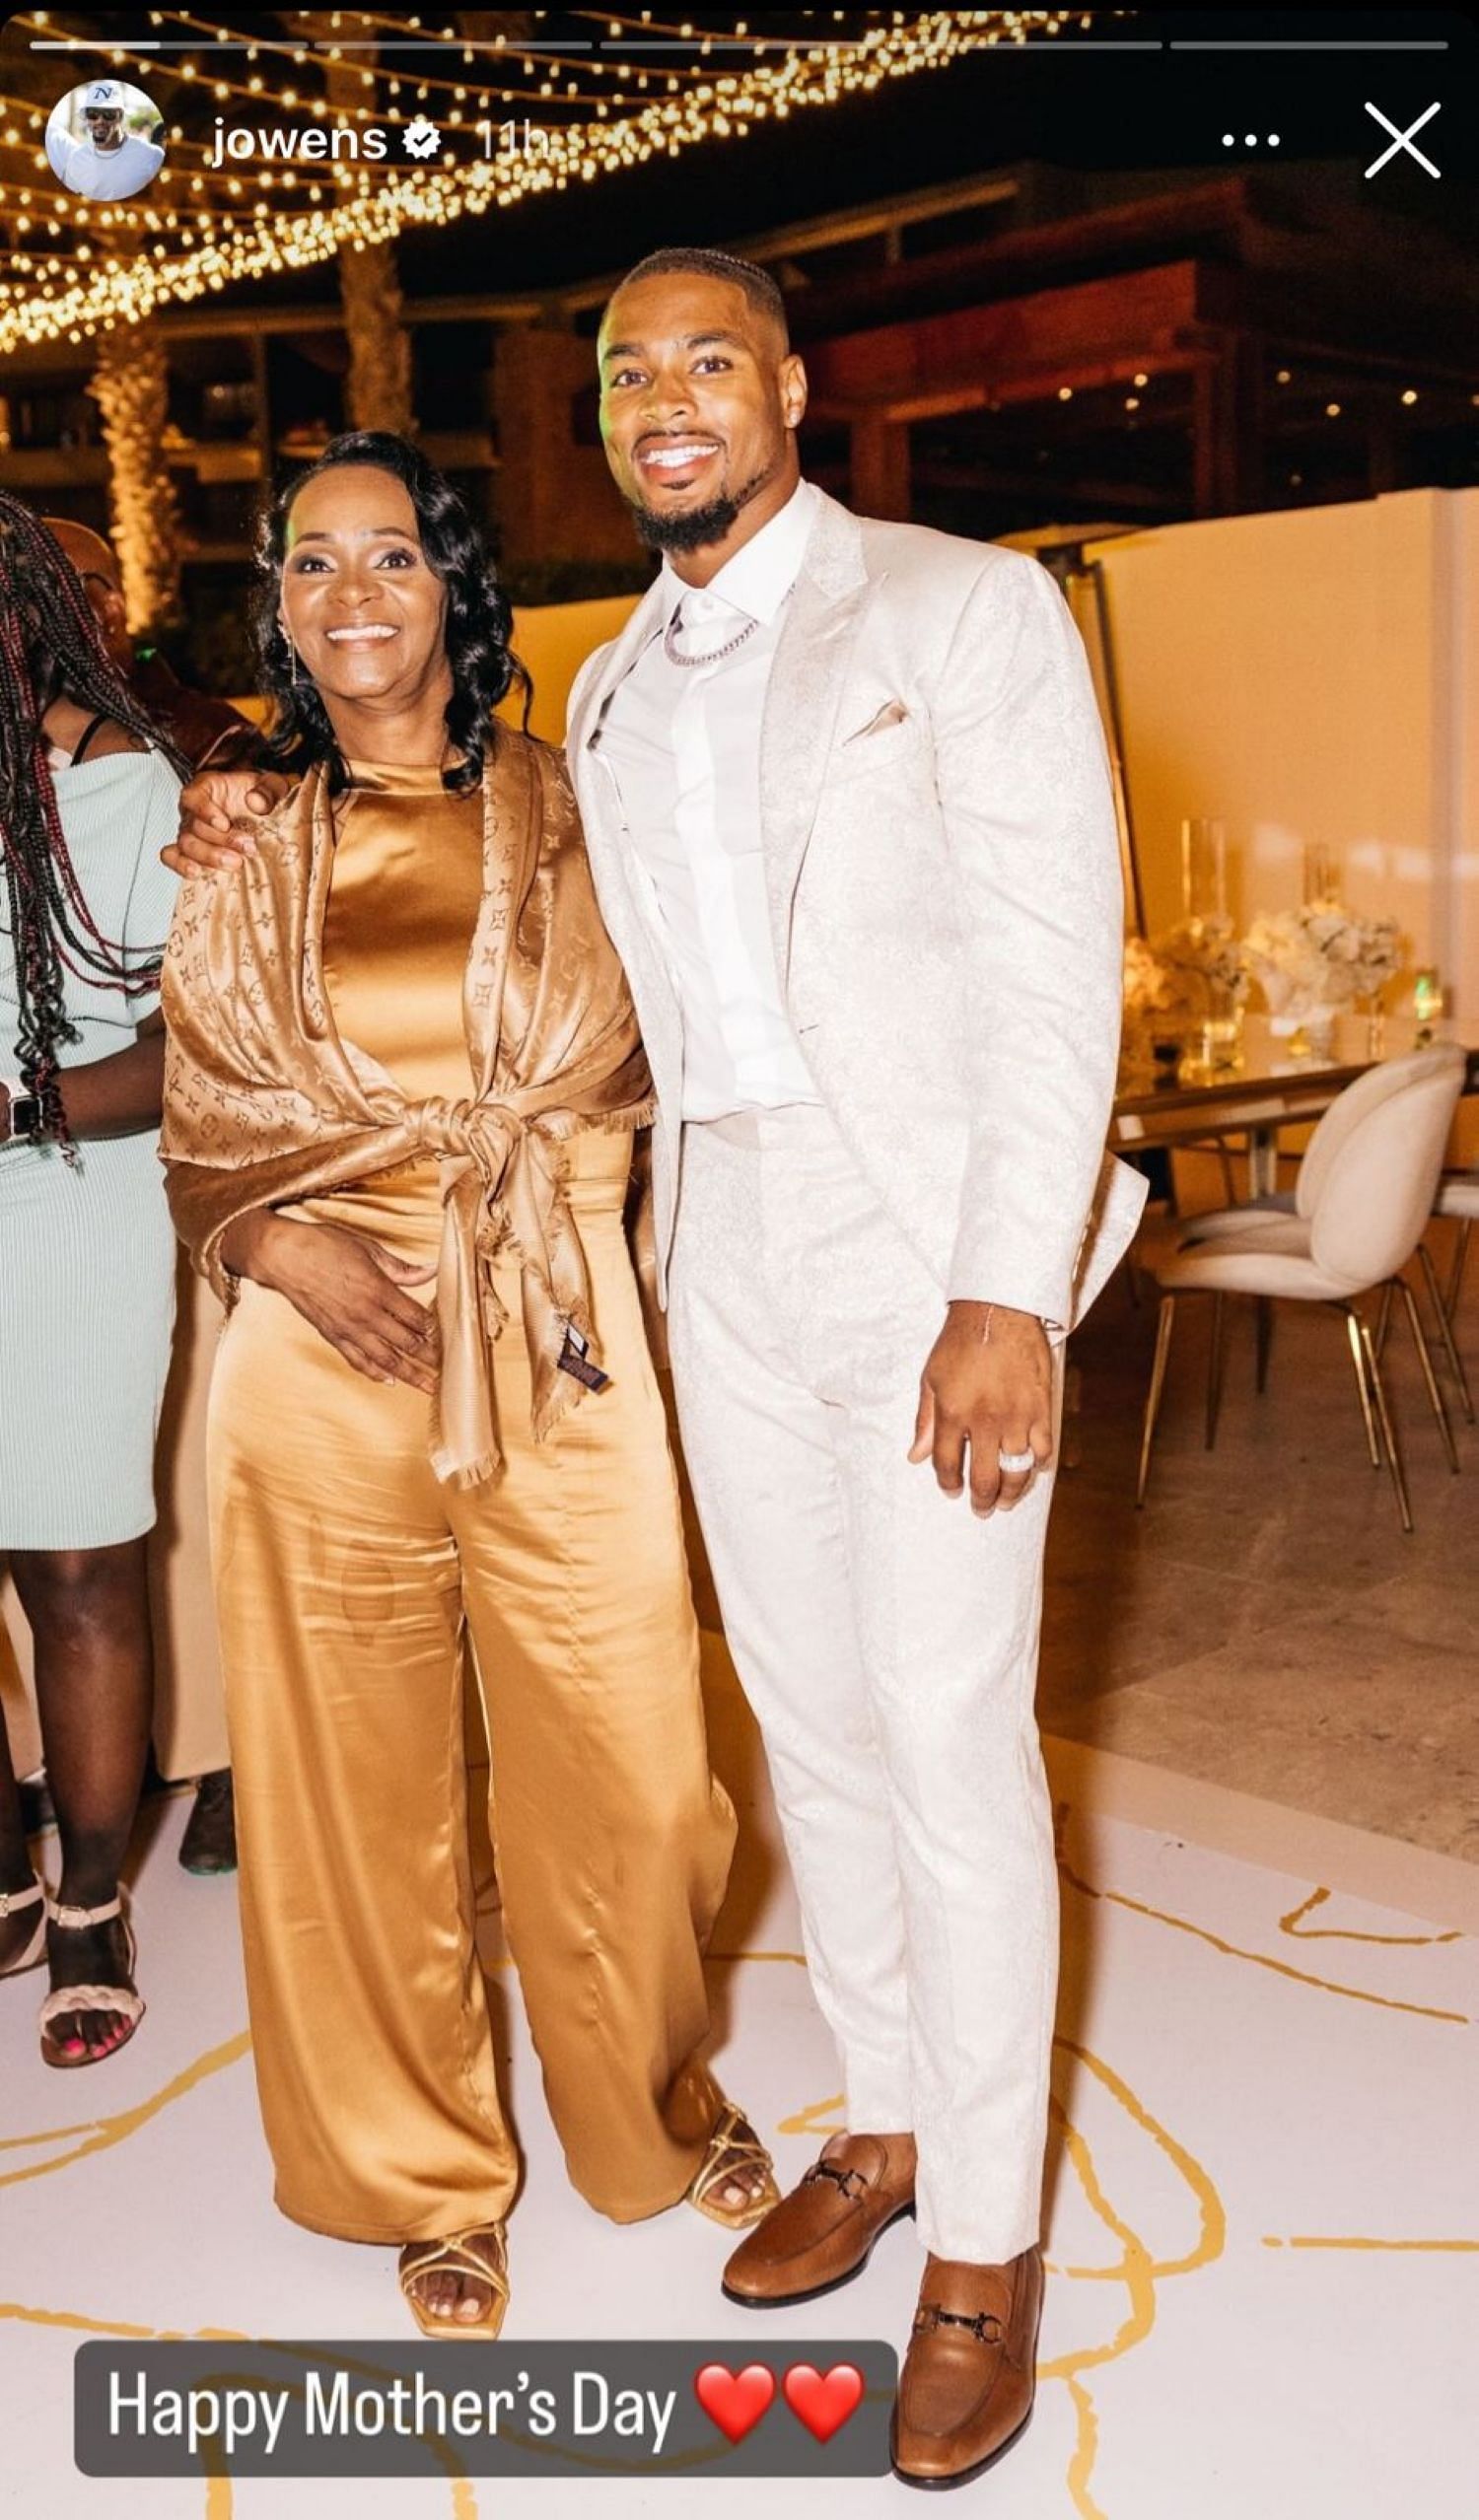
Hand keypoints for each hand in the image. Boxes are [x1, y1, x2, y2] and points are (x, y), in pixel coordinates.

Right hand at [161, 768, 291, 878]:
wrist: (265, 814)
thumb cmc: (263, 795)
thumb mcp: (273, 785)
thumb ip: (268, 790)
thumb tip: (256, 802)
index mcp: (207, 788)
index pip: (193, 797)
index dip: (204, 811)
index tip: (224, 824)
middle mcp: (194, 810)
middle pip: (193, 826)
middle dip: (220, 840)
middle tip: (247, 847)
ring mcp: (191, 831)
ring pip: (186, 845)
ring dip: (210, 857)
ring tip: (236, 863)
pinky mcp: (192, 850)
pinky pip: (173, 856)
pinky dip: (181, 865)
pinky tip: (198, 874)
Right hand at [225, 1213, 439, 1392]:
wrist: (283, 1256)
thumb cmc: (324, 1246)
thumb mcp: (368, 1249)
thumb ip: (401, 1267)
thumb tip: (430, 1271)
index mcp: (379, 1290)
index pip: (416, 1318)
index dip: (434, 1329)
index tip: (448, 1337)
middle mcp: (366, 1314)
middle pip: (406, 1343)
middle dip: (429, 1358)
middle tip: (448, 1371)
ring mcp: (348, 1328)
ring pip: (386, 1359)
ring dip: (409, 1375)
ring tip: (427, 1387)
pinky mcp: (332, 1335)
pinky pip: (357, 1360)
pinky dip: (375, 1373)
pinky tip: (389, 1380)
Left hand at [908, 1301, 1053, 1515]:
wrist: (998, 1310)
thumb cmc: (959, 1342)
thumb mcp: (931, 1379)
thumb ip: (925, 1421)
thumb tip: (916, 1456)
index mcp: (954, 1413)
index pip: (949, 1465)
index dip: (948, 1484)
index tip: (951, 1491)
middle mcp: (986, 1420)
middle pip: (985, 1476)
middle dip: (982, 1499)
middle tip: (982, 1508)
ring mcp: (1017, 1416)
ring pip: (1017, 1469)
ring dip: (1011, 1490)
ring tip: (1005, 1499)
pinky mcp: (1041, 1408)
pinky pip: (1043, 1448)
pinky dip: (1037, 1463)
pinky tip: (1031, 1467)